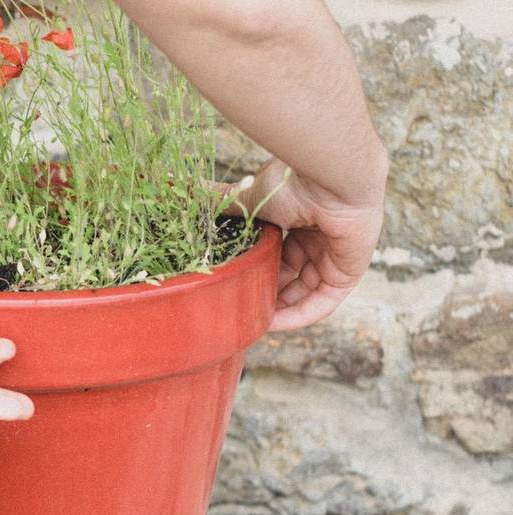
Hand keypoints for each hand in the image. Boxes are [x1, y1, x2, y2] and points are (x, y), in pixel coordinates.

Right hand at [225, 156, 386, 330]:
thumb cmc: (293, 181)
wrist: (328, 178)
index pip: (275, 254)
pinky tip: (273, 322)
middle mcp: (317, 238)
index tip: (233, 283)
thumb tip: (181, 190)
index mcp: (297, 219)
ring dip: (278, 308)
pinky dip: (298, 315)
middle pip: (287, 275)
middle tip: (239, 304)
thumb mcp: (250, 200)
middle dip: (264, 292)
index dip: (255, 271)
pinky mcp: (347, 273)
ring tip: (251, 317)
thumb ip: (222, 204)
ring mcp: (333, 256)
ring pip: (302, 292)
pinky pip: (321, 302)